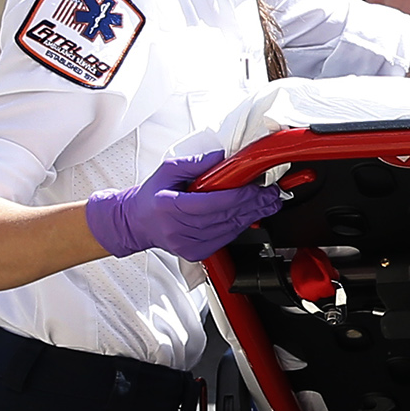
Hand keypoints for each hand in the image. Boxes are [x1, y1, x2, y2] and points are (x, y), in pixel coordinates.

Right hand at [83, 151, 284, 260]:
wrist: (136, 222)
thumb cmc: (152, 196)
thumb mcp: (167, 170)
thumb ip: (194, 163)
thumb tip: (221, 158)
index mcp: (170, 207)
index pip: (212, 203)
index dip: (239, 197)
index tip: (258, 188)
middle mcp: (178, 229)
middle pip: (225, 217)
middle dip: (254, 205)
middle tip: (273, 194)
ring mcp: (187, 244)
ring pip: (228, 230)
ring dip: (252, 216)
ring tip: (269, 204)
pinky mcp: (195, 252)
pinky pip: (224, 239)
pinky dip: (240, 227)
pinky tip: (252, 216)